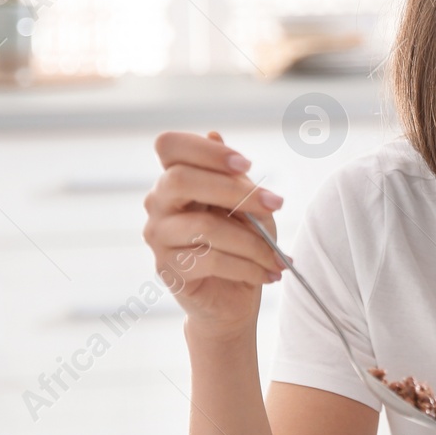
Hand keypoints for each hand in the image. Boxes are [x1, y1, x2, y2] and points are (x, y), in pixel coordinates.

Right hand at [143, 130, 285, 340]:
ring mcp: (158, 236)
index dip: (205, 150)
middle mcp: (158, 203)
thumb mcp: (249, 208)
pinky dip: (248, 267)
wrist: (234, 299)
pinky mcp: (167, 269)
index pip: (169, 146)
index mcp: (175, 178)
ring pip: (205, 226)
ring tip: (277, 257)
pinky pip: (211, 260)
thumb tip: (215, 134)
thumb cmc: (242, 246)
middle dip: (235, 191)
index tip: (245, 164)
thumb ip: (234, 178)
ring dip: (253, 242)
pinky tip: (267, 274)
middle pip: (180, 179)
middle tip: (275, 205)